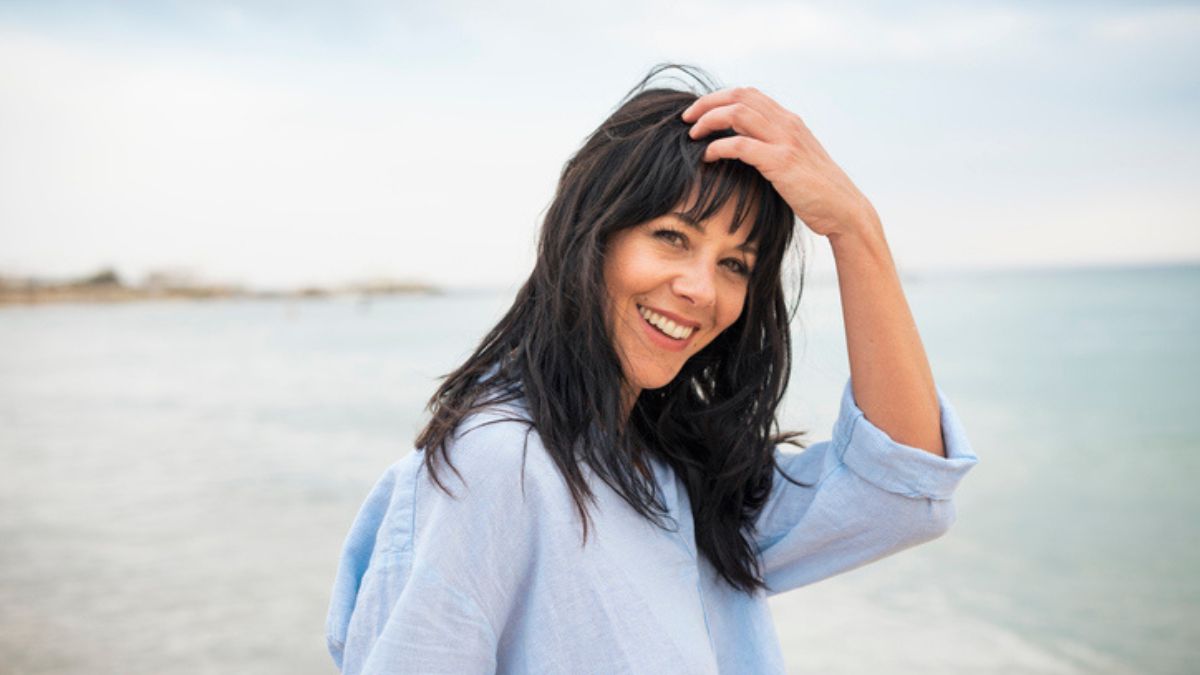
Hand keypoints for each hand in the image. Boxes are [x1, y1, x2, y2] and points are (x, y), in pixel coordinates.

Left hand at [681, 87, 879, 239]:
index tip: (698, 112)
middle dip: (707, 103)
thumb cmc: (816, 193)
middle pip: (739, 95)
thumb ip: (773, 148)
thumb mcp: (794, 162)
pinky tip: (707, 157)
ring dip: (709, 120)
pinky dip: (718, 147)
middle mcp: (787, 123)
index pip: (748, 93)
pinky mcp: (781, 162)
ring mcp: (785, 140)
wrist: (844, 211)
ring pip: (737, 113)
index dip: (719, 98)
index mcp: (789, 121)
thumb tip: (744, 148)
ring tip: (693, 135)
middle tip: (686, 119)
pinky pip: (740, 145)